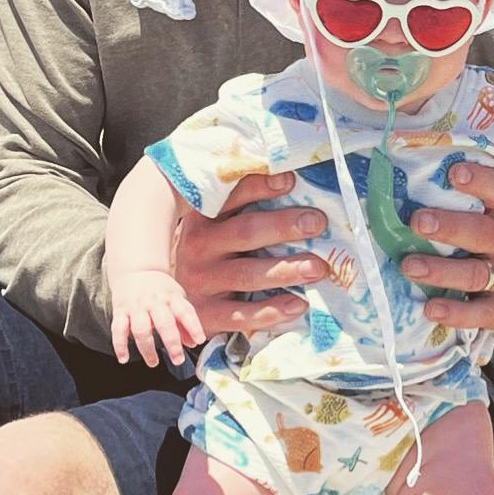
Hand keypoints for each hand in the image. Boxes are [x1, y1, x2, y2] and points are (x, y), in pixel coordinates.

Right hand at [110, 268, 203, 367]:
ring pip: (141, 329)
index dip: (194, 326)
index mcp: (171, 297)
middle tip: (178, 359)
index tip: (199, 341)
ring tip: (154, 362)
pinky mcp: (120, 311)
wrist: (135, 270)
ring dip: (147, 348)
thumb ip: (185, 322)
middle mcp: (154, 301)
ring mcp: (136, 306)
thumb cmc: (160, 290)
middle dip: (172, 342)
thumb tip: (194, 343)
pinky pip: (118, 329)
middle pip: (164, 323)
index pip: (185, 311)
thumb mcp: (176, 299)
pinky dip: (120, 345)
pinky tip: (124, 359)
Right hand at [172, 171, 324, 336]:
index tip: (291, 180)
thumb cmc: (213, 254)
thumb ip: (248, 209)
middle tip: (317, 222)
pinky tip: (298, 304)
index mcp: (205, 217)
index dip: (261, 186)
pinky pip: (242, 314)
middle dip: (284, 226)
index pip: (233, 197)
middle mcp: (199, 245)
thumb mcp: (219, 227)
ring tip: (317, 267)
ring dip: (286, 270)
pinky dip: (272, 310)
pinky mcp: (207, 314)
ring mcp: (201, 280)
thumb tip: (295, 186)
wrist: (175, 303)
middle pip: (245, 232)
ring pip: (248, 274)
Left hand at [401, 163, 493, 329]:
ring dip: (440, 270)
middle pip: (480, 232)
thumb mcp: (490, 216)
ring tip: (409, 266)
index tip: (453, 172)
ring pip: (474, 274)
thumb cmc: (491, 238)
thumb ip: (460, 201)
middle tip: (418, 222)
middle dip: (449, 227)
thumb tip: (402, 182)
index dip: (479, 179)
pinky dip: (454, 312)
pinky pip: (479, 314)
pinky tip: (430, 308)